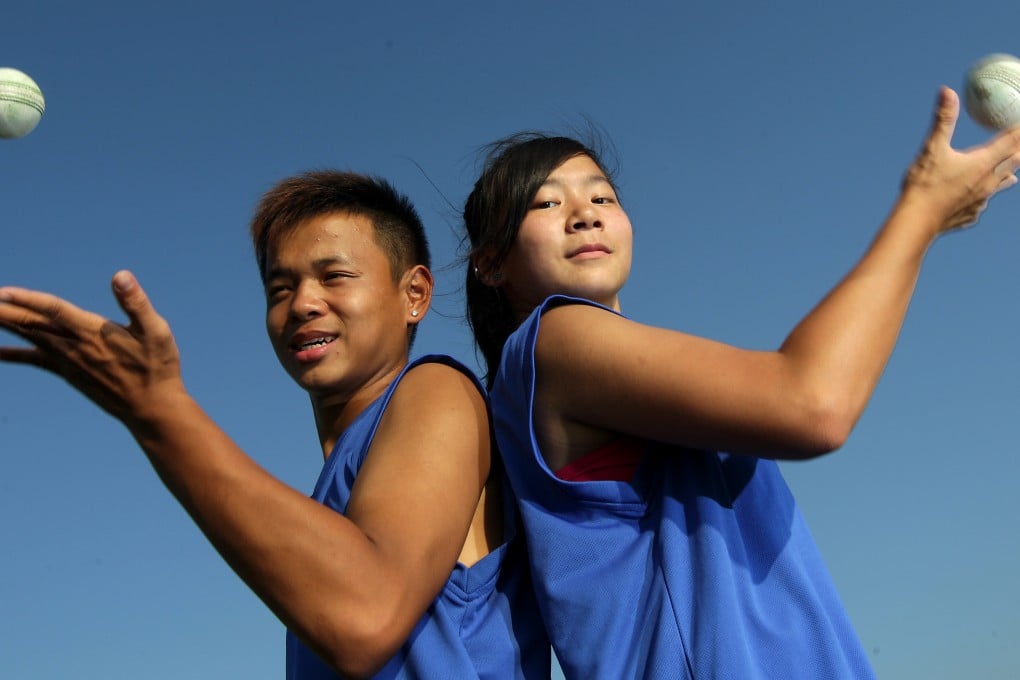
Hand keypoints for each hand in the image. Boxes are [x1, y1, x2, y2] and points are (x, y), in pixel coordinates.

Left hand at [0, 271, 183, 423]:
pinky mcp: (69, 372)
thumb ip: (136, 302)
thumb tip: (121, 276)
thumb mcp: (156, 331)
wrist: (151, 408)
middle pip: (31, 324)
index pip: (53, 310)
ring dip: (5, 324)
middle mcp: (74, 347)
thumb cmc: (158, 367)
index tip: (2, 291)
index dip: (27, 299)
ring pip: (29, 338)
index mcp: (93, 332)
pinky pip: (35, 360)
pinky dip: (14, 354)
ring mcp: (69, 361)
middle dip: (3, 312)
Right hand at [902, 86, 1019, 231]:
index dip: (1019, 129)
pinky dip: (982, 198)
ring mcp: (980, 201)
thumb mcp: (932, 148)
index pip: (1011, 140)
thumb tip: (946, 91)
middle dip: (1018, 151)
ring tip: (1011, 175)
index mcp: (982, 163)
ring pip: (1001, 185)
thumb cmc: (924, 185)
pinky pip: (982, 205)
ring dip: (1007, 176)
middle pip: (1013, 162)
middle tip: (1019, 143)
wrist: (916, 222)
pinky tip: (975, 200)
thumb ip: (943, 119)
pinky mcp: (970, 215)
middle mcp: (987, 182)